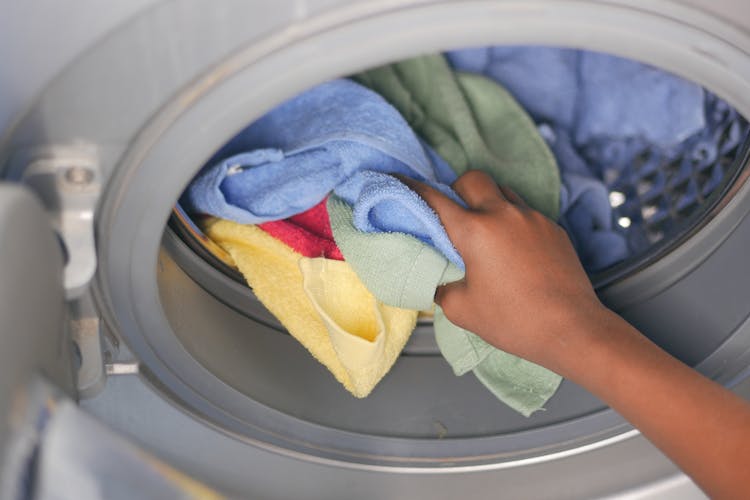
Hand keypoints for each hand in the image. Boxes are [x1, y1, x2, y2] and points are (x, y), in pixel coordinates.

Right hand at [402, 170, 610, 373]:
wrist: (572, 329)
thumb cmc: (514, 322)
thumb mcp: (461, 310)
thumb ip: (442, 285)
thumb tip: (440, 275)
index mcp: (474, 231)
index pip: (433, 198)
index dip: (410, 186)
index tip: (397, 180)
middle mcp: (504, 214)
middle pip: (473, 179)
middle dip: (457, 189)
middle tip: (453, 214)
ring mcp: (533, 218)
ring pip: (503, 191)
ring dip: (487, 201)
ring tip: (484, 230)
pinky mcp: (554, 228)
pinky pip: (526, 212)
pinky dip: (512, 221)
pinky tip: (514, 250)